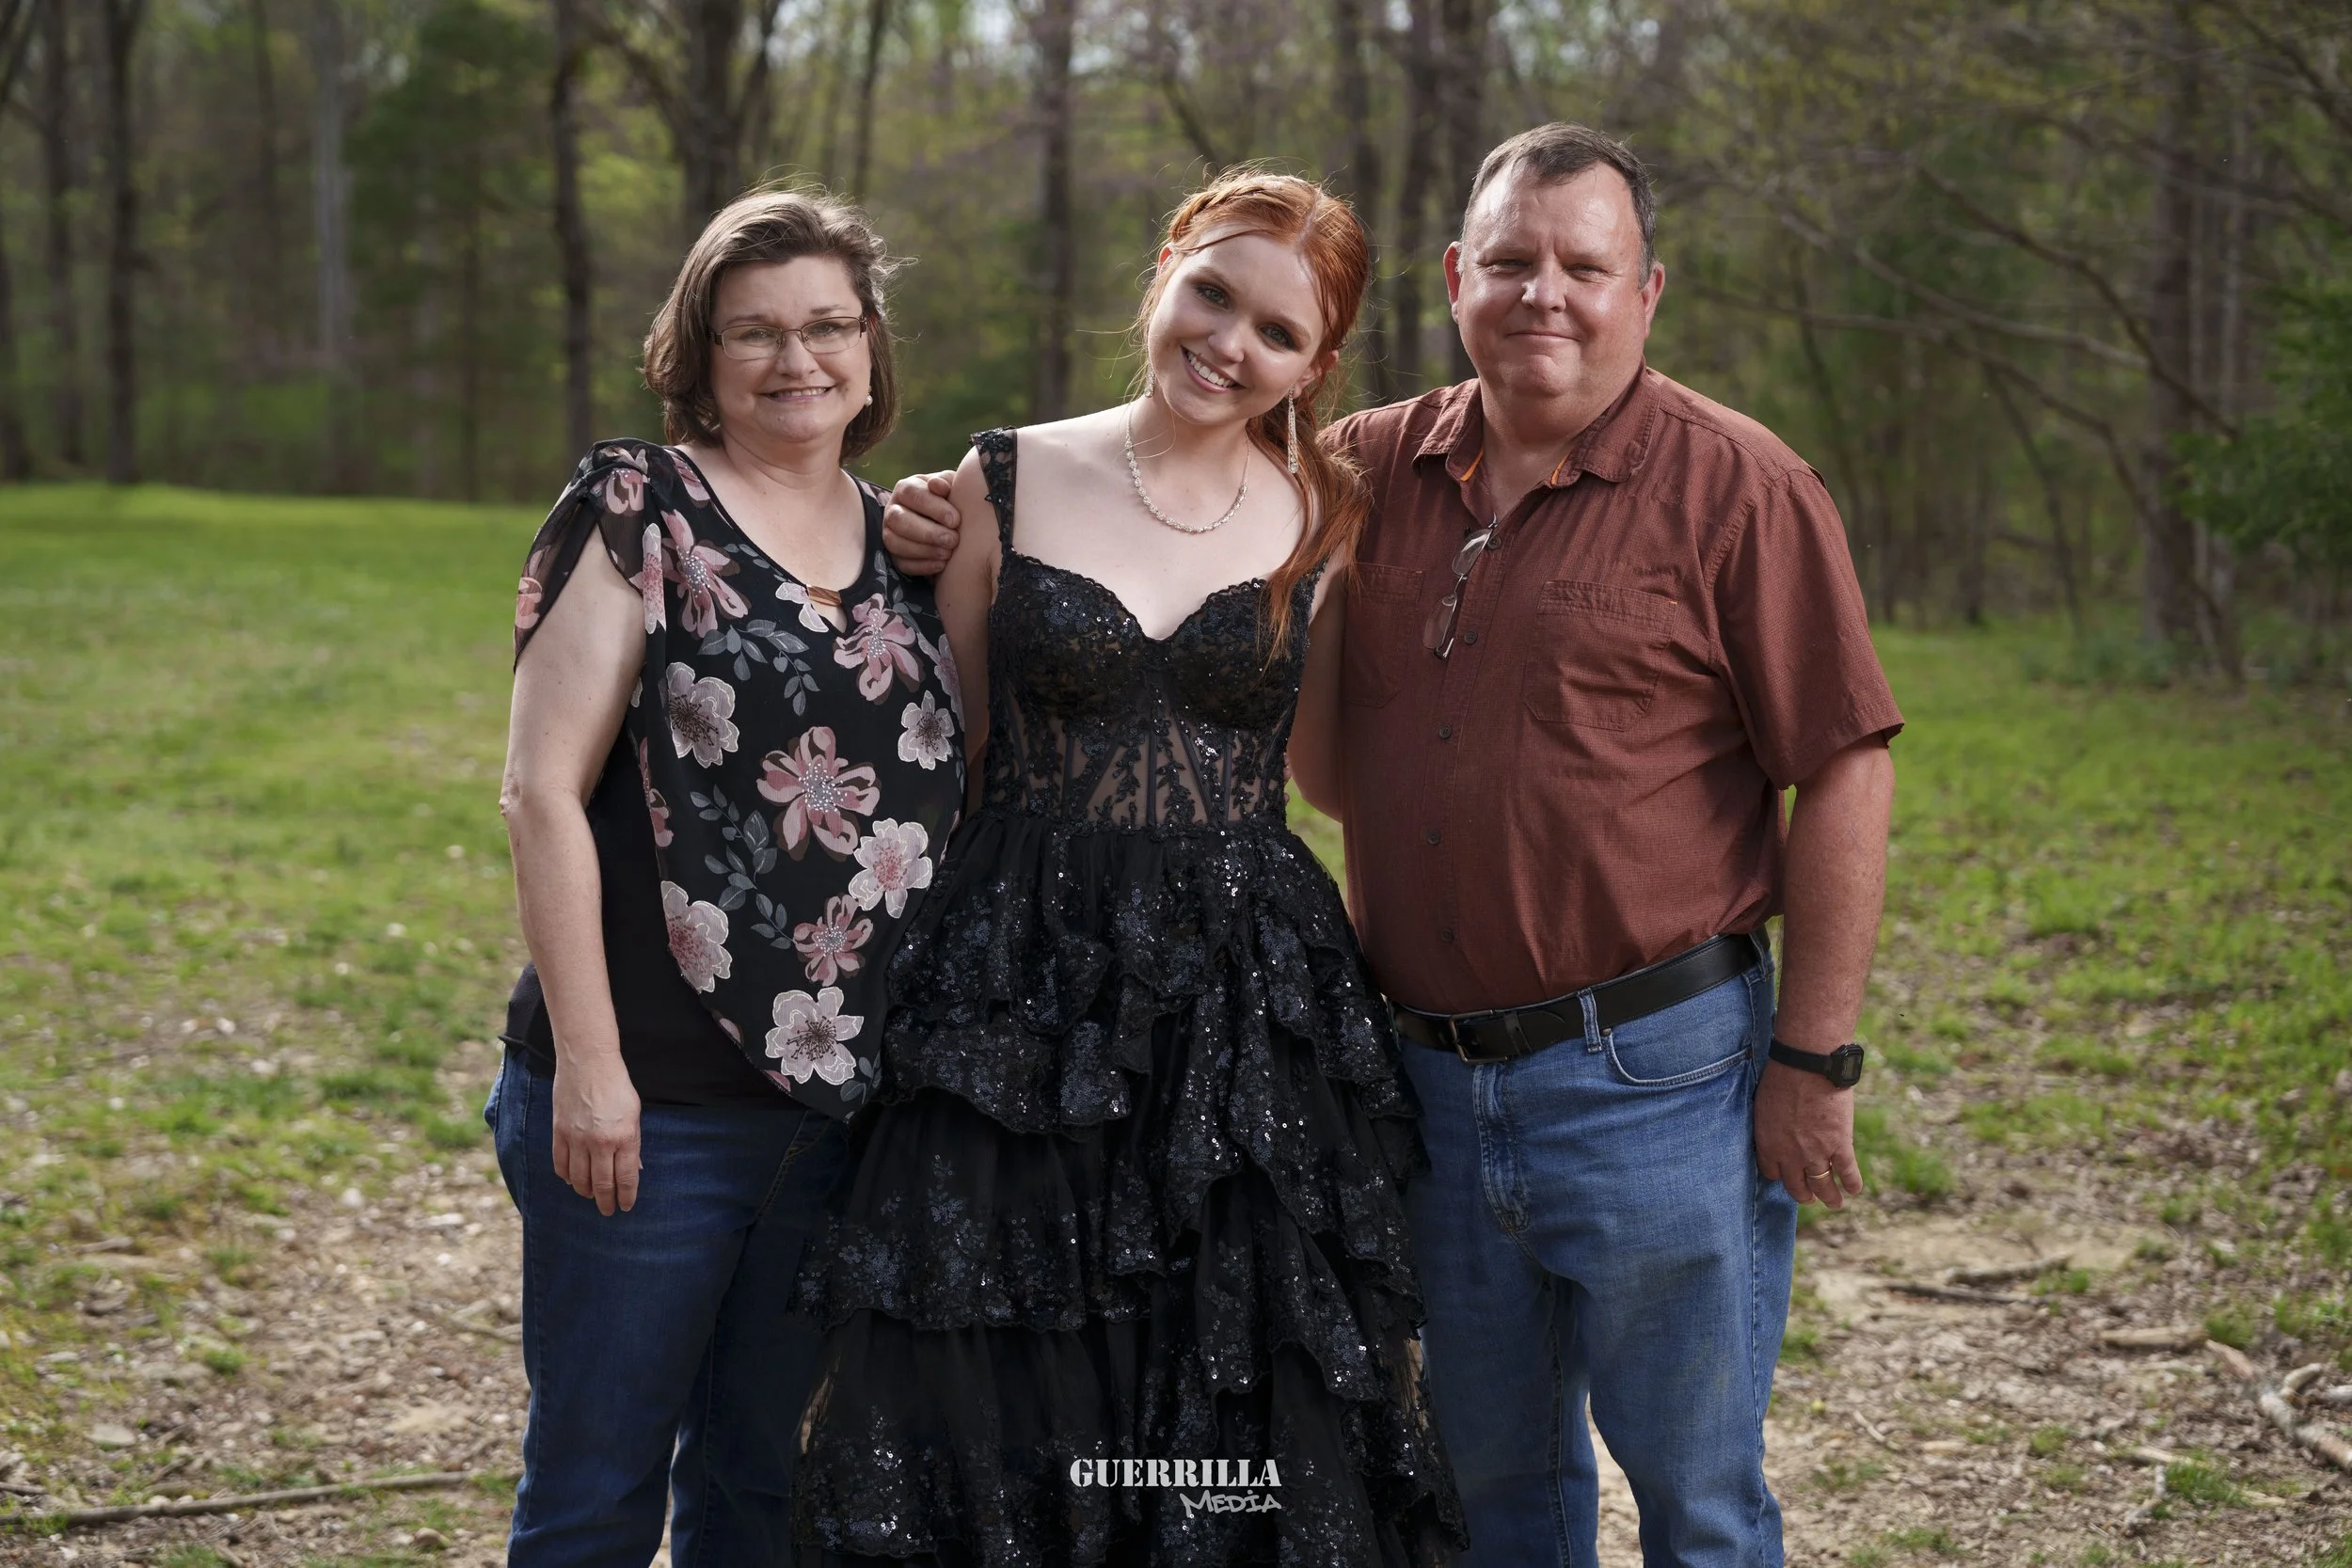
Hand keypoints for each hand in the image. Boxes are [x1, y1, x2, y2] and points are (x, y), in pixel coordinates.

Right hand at [551, 1052, 641, 1215]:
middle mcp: (600, 1143)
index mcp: (624, 1138)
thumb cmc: (617, 1086)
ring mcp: (577, 1139)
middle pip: (602, 1184)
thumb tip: (633, 1169)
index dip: (626, 1197)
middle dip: (606, 1202)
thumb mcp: (635, 1114)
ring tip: (591, 1196)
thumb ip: (633, 1143)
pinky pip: (560, 1164)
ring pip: (579, 1179)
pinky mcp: (559, 1133)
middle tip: (608, 1211)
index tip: (625, 1207)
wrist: (588, 1063)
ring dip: (586, 1192)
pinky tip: (572, 1180)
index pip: (625, 1179)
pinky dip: (566, 1177)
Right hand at [883, 471, 960, 576]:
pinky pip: (901, 563)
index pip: (912, 494)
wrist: (951, 522)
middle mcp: (893, 510)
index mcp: (906, 489)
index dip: (933, 508)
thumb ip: (946, 482)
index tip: (955, 520)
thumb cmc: (951, 500)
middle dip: (927, 532)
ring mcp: (890, 534)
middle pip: (898, 520)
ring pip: (895, 543)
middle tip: (952, 540)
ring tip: (948, 553)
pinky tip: (941, 565)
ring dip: (923, 550)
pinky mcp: (895, 556)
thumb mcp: (952, 486)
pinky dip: (922, 566)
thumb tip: (938, 485)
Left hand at [1753, 1060, 1861, 1207]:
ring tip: (1834, 1204)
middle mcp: (1790, 1155)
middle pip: (1796, 1185)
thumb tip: (1776, 1129)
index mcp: (1768, 1144)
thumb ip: (1770, 1124)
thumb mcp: (1763, 1104)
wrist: (1807, 1067)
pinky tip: (1854, 1189)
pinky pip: (1847, 1172)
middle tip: (1809, 1198)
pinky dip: (1852, 1183)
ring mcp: (1816, 1153)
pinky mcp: (1839, 1145)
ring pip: (1822, 1186)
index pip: (1772, 1173)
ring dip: (1829, 1198)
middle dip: (1803, 1194)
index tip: (1786, 1175)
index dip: (1781, 1175)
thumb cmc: (1781, 1077)